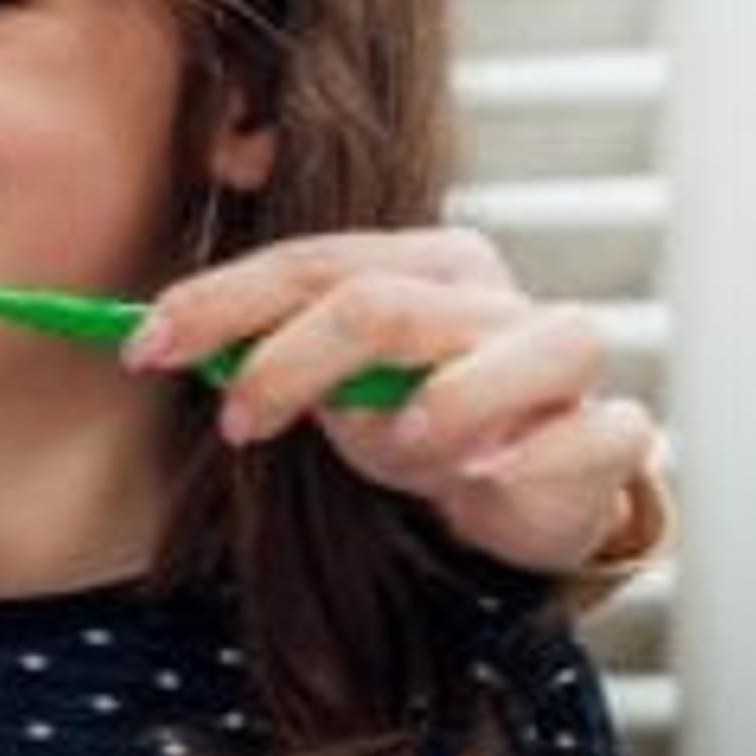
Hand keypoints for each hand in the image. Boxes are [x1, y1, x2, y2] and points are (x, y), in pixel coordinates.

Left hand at [133, 229, 657, 574]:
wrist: (519, 491)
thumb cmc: (415, 421)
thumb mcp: (327, 387)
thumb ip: (262, 354)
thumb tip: (156, 337)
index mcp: (416, 264)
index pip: (306, 264)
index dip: (218, 303)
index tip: (143, 348)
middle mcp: (488, 296)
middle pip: (381, 303)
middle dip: (289, 363)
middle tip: (236, 424)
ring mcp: (560, 357)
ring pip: (518, 347)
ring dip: (443, 401)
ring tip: (395, 446)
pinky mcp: (612, 432)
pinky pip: (598, 433)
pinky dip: (540, 453)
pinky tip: (490, 474)